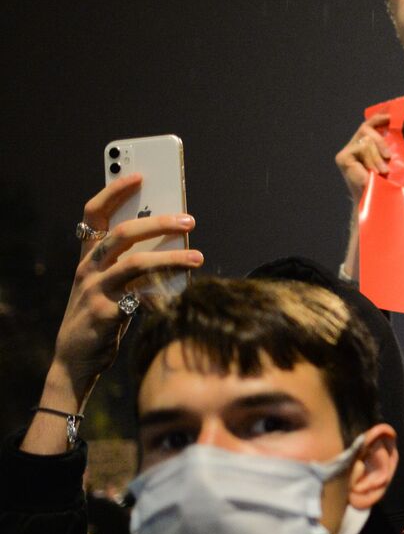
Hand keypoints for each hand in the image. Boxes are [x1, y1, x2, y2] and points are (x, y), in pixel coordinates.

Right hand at [53, 175, 203, 400]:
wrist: (75, 360)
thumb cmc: (100, 315)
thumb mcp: (110, 283)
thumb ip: (130, 262)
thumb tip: (171, 239)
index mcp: (87, 257)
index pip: (94, 214)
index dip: (113, 191)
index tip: (138, 174)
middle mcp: (87, 269)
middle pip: (123, 232)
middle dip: (159, 221)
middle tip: (189, 218)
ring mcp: (94, 290)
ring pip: (136, 262)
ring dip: (172, 257)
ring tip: (198, 256)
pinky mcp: (106, 313)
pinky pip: (142, 295)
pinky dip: (166, 289)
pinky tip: (185, 289)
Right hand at [335, 113, 393, 204]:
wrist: (373, 201)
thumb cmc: (383, 183)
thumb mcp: (388, 161)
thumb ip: (388, 146)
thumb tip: (395, 130)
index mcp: (365, 144)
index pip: (369, 124)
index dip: (378, 118)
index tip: (390, 116)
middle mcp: (353, 144)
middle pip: (366, 128)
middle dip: (380, 141)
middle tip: (389, 158)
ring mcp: (347, 151)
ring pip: (366, 140)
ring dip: (377, 156)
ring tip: (381, 171)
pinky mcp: (343, 157)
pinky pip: (361, 148)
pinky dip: (371, 159)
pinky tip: (372, 171)